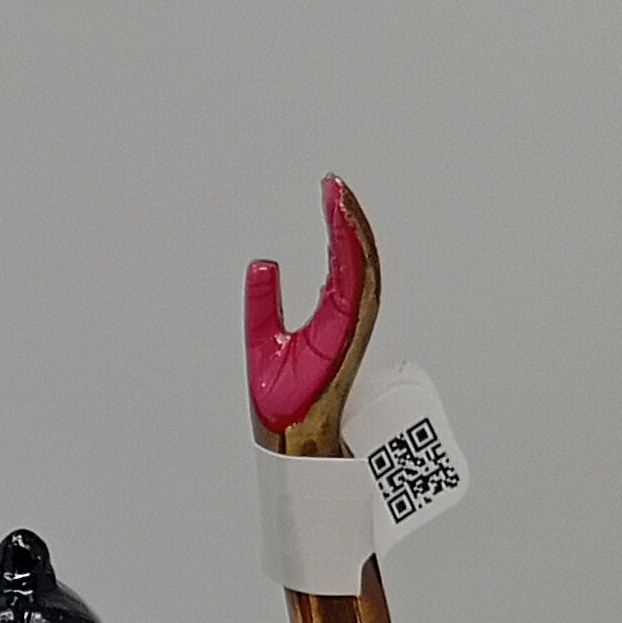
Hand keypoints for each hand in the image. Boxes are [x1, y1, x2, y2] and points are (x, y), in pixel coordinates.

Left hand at [244, 176, 378, 456]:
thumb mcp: (262, 339)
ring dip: (350, 230)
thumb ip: (263, 303)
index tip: (330, 192)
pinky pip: (355, 287)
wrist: (288, 437)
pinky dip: (350, 254)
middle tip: (334, 185)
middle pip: (355, 257)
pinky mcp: (344, 335)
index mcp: (331, 316)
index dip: (337, 225)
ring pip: (359, 267)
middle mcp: (345, 317)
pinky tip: (341, 227)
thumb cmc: (284, 402)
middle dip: (347, 218)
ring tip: (337, 196)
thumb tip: (263, 265)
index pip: (340, 260)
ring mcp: (348, 326)